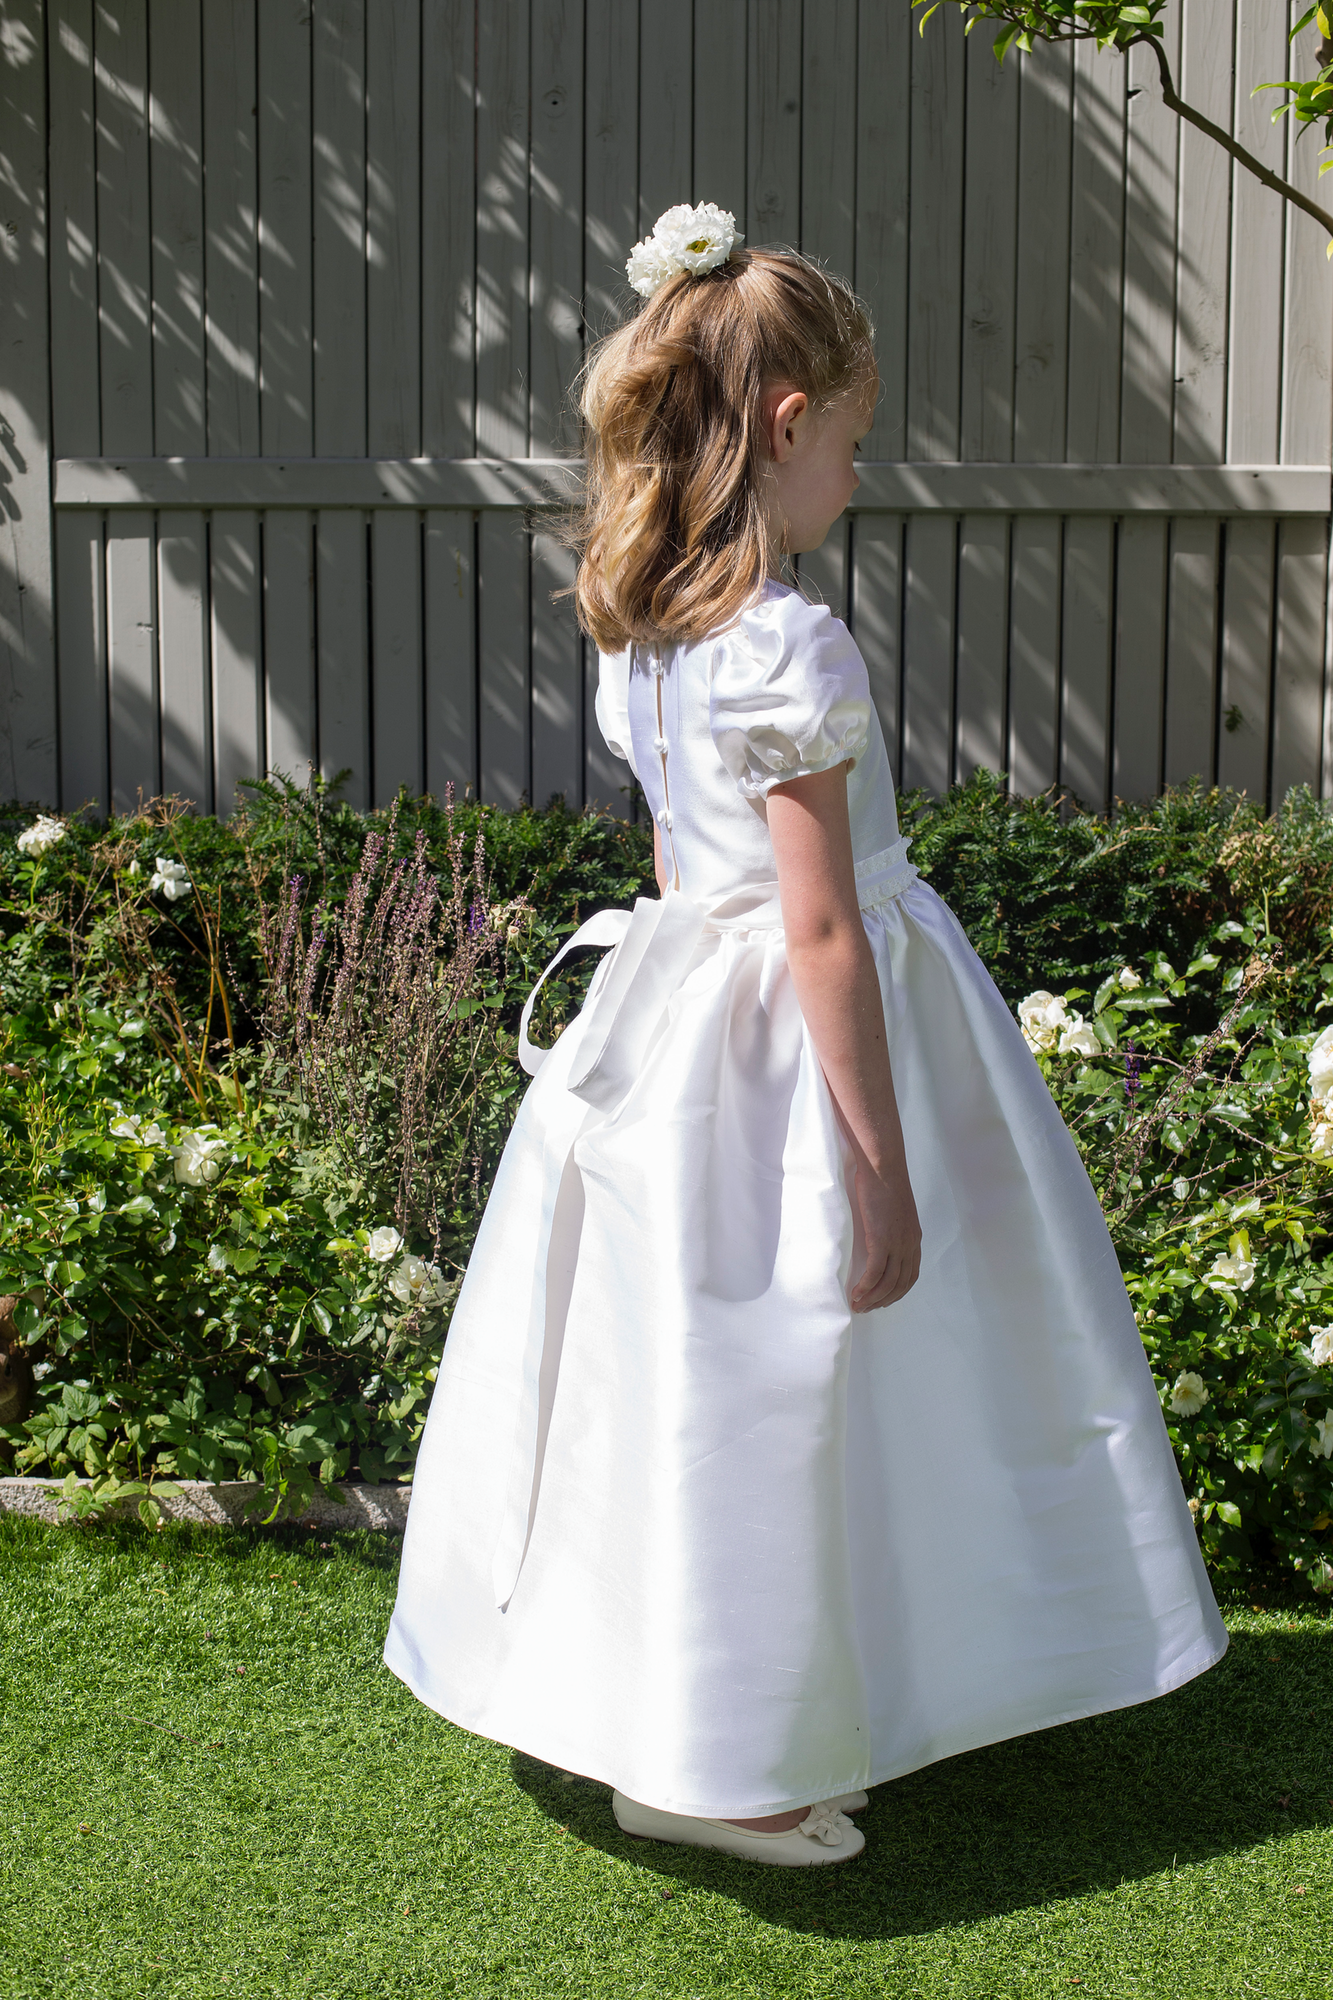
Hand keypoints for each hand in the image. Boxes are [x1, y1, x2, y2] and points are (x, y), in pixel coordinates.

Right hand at [849, 1159, 920, 1312]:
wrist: (883, 1167)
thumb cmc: (884, 1180)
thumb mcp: (893, 1207)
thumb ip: (891, 1223)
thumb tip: (879, 1230)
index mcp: (913, 1237)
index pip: (910, 1274)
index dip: (897, 1291)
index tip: (883, 1299)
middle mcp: (909, 1244)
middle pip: (900, 1284)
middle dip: (884, 1300)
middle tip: (867, 1308)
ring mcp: (897, 1244)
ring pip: (888, 1283)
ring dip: (872, 1298)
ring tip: (858, 1305)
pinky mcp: (881, 1240)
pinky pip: (875, 1273)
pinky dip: (865, 1287)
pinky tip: (856, 1293)